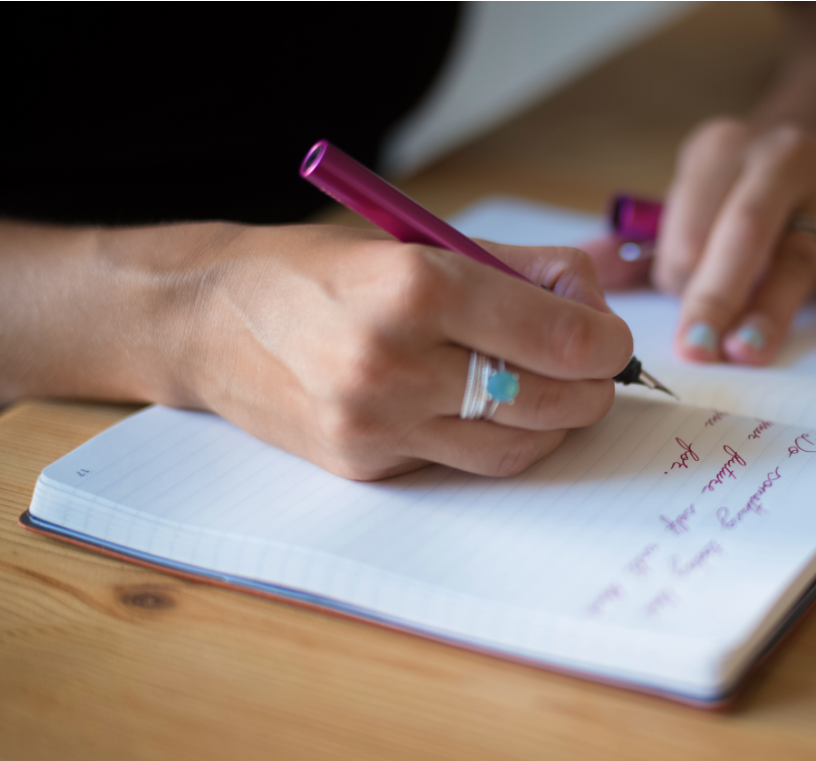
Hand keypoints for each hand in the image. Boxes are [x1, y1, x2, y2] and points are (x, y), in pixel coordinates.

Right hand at [0, 220, 632, 479]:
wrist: (206, 321)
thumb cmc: (319, 271)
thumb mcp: (418, 241)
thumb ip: (519, 268)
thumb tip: (599, 297)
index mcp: (416, 285)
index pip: (559, 337)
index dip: (606, 344)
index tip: (609, 340)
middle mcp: (397, 360)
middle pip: (549, 400)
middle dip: (592, 389)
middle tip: (595, 372)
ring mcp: (378, 422)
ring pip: (516, 447)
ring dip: (552, 425)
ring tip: (550, 393)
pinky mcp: (364, 464)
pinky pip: (464, 465)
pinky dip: (493, 441)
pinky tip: (485, 412)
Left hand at [655, 118, 815, 367]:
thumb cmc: (746, 181)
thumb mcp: (696, 189)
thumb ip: (639, 238)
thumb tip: (581, 268)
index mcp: (721, 149)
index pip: (690, 219)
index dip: (677, 272)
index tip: (674, 315)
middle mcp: (780, 156)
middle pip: (744, 232)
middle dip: (715, 294)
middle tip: (695, 347)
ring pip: (800, 254)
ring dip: (773, 308)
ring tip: (748, 352)